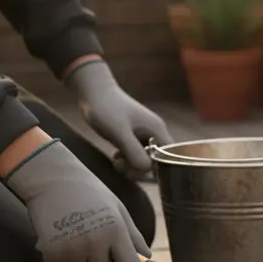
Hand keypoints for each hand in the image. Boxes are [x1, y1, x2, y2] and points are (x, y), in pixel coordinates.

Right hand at [3, 137, 151, 261]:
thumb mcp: (119, 211)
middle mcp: (95, 242)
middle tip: (99, 249)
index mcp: (117, 231)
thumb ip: (134, 238)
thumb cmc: (90, 194)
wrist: (52, 180)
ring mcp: (72, 249)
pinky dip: (65, 258)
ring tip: (78, 235)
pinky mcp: (52, 253)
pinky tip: (62, 235)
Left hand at [64, 58, 171, 173]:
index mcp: (157, 131)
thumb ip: (134, 151)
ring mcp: (143, 134)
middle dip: (140, 168)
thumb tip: (147, 170)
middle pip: (157, 160)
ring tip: (116, 161)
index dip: (157, 169)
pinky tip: (116, 156)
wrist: (93, 90)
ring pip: (145, 158)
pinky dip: (127, 159)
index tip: (138, 171)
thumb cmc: (106, 108)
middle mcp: (154, 134)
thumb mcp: (119, 132)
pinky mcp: (133, 136)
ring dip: (132, 165)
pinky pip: (136, 153)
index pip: (169, 157)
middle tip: (123, 167)